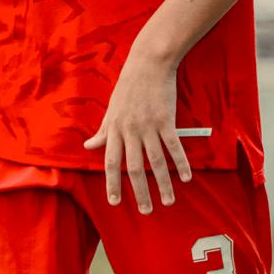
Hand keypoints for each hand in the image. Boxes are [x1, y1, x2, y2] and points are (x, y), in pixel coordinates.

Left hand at [83, 50, 191, 212]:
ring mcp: (148, 126)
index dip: (112, 183)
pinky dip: (180, 163)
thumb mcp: (111, 108)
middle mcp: (130, 130)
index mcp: (115, 128)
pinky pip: (173, 147)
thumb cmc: (128, 85)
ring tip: (168, 201)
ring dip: (162, 184)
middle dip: (140, 191)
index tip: (114, 202)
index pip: (111, 162)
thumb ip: (103, 130)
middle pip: (133, 167)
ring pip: (154, 161)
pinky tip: (185, 178)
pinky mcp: (166, 120)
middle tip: (146, 210)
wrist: (148, 63)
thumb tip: (88, 145)